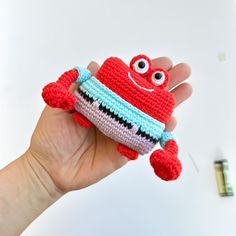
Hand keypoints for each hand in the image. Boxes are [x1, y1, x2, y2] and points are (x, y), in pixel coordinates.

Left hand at [27, 57, 191, 192]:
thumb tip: (95, 65)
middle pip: (143, 96)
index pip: (126, 82)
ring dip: (169, 103)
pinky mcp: (126, 150)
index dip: (142, 72)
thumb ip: (78, 85)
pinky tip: (171, 119)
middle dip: (163, 83)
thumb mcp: (59, 104)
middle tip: (182, 70)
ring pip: (149, 115)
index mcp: (102, 101)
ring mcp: (123, 131)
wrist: (51, 167)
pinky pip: (145, 139)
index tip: (157, 62)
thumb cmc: (52, 135)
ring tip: (186, 89)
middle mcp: (116, 113)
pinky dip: (159, 130)